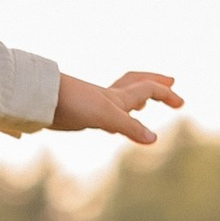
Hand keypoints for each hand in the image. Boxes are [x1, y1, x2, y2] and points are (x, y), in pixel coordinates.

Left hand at [51, 68, 183, 145]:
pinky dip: (117, 114)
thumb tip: (154, 139)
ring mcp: (94, 105)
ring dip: (136, 96)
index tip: (181, 104)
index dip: (166, 94)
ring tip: (144, 103)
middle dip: (155, 83)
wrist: (38, 100)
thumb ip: (130, 126)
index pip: (148, 89)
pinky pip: (106, 112)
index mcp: (118, 97)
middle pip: (137, 83)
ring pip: (121, 96)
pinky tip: (112, 122)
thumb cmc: (71, 103)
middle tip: (170, 80)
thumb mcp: (105, 116)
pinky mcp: (81, 114)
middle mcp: (108, 97)